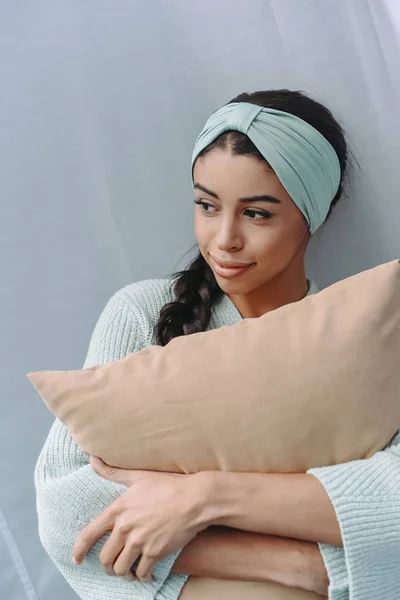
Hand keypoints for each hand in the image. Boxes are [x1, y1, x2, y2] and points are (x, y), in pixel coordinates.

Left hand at [73, 457, 210, 581]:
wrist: (195, 499)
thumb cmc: (168, 485)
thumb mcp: (138, 476)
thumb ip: (112, 472)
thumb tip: (92, 459)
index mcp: (118, 510)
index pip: (89, 535)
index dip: (79, 550)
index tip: (77, 559)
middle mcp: (125, 528)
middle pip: (105, 558)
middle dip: (107, 565)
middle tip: (114, 565)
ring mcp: (139, 542)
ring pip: (121, 569)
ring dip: (124, 573)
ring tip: (129, 571)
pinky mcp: (155, 553)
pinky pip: (142, 573)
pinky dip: (143, 577)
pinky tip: (147, 574)